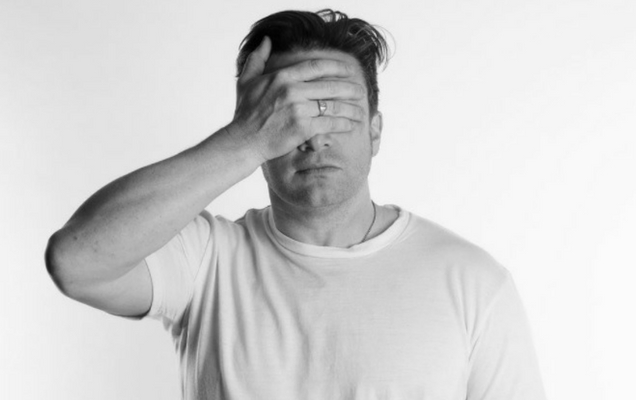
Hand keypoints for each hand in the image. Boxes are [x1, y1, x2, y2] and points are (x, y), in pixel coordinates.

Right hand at [225, 36, 366, 163]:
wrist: (244, 141)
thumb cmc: (245, 112)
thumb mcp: (246, 81)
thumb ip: (257, 59)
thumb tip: (267, 41)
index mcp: (282, 76)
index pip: (316, 67)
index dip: (336, 67)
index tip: (348, 69)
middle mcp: (292, 91)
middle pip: (330, 86)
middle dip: (350, 88)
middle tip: (360, 91)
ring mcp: (298, 110)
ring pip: (333, 106)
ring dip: (351, 109)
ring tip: (361, 110)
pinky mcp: (303, 129)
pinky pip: (330, 124)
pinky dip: (343, 124)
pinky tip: (351, 124)